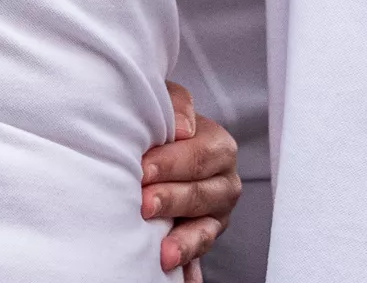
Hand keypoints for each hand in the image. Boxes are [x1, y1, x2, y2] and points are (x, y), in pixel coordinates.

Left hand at [141, 81, 239, 274]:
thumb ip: (176, 104)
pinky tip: (177, 276)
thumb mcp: (165, 100)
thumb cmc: (159, 124)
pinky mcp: (201, 238)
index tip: (142, 170)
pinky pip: (197, 255)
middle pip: (203, 194)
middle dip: (172, 199)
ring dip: (184, 242)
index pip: (201, 155)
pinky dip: (189, 268)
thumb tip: (183, 126)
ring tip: (162, 252)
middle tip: (143, 204)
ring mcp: (215, 215)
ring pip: (205, 230)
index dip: (170, 163)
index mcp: (218, 147)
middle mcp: (223, 183)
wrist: (155, 149)